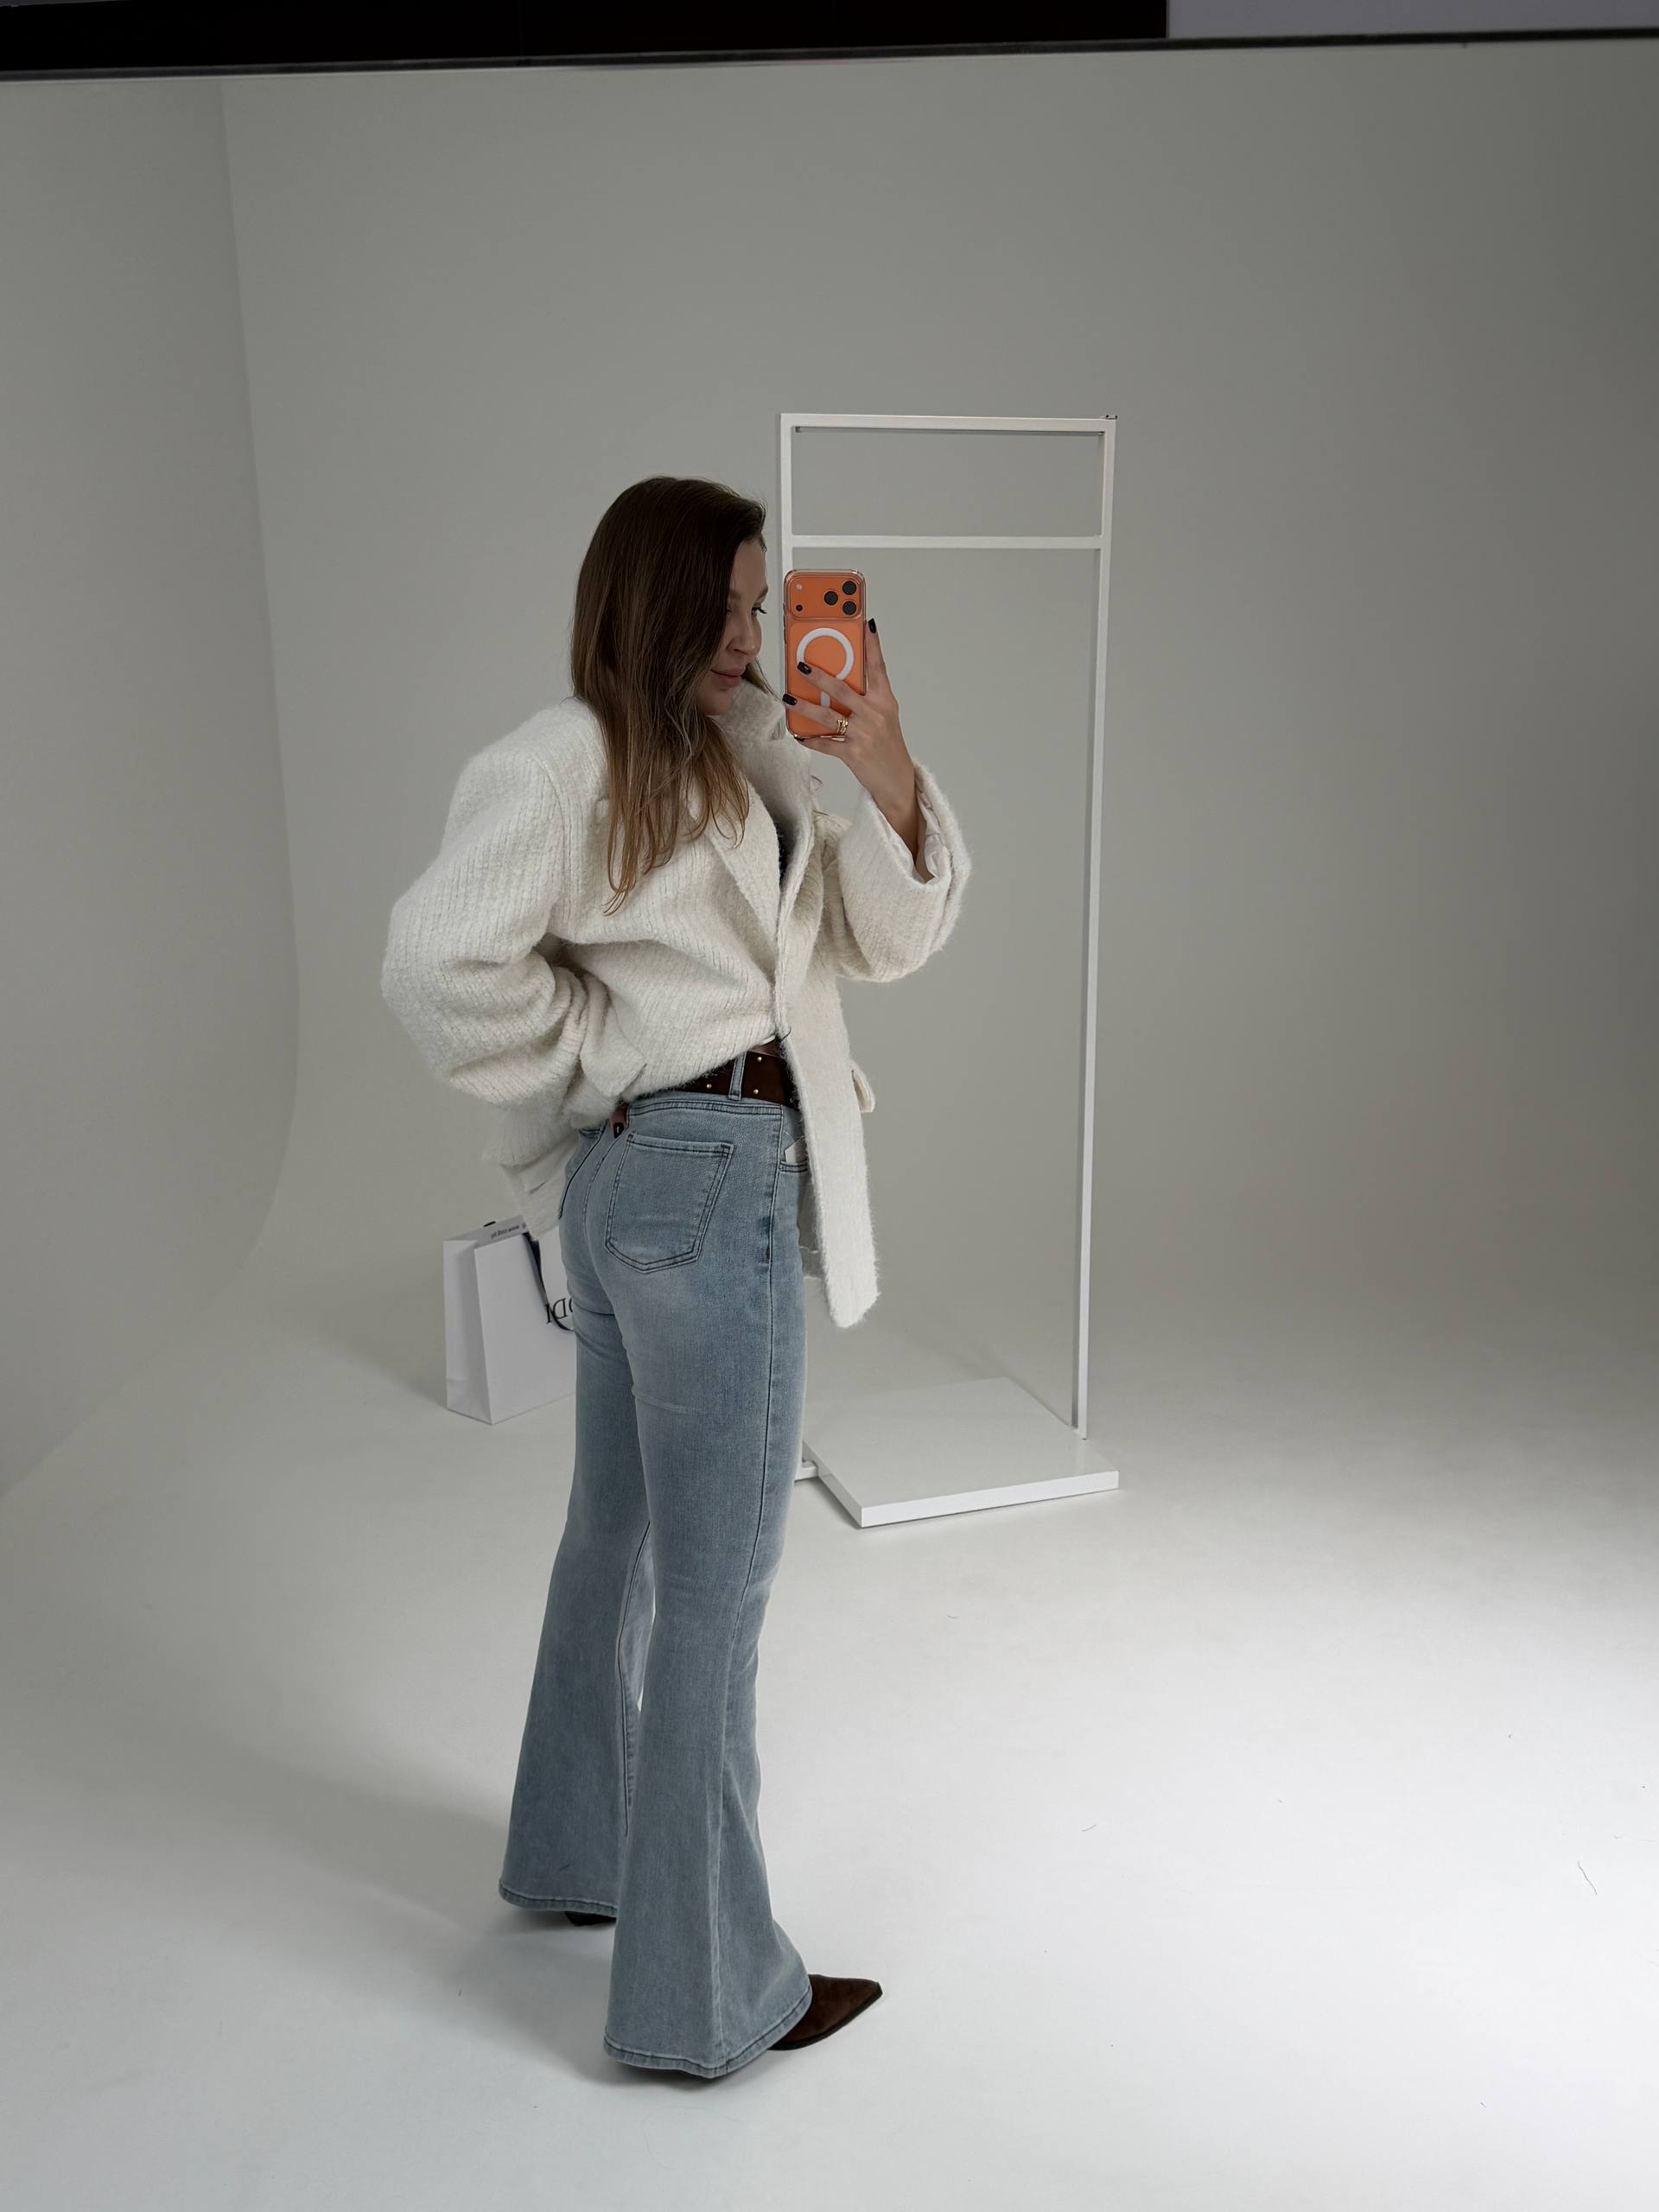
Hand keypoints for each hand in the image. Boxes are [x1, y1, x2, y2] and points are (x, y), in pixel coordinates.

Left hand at [784, 621, 913, 807]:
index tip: (866, 624)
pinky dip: (811, 739)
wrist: (896, 780)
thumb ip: (867, 698)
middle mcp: (874, 714)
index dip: (872, 645)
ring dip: (804, 706)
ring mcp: (863, 734)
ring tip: (788, 697)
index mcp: (885, 701)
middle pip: (842, 689)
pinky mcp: (853, 753)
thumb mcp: (884, 716)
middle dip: (819, 676)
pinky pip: (825, 743)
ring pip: (827, 715)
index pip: (878, 668)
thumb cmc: (887, 744)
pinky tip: (799, 735)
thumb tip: (839, 681)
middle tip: (801, 664)